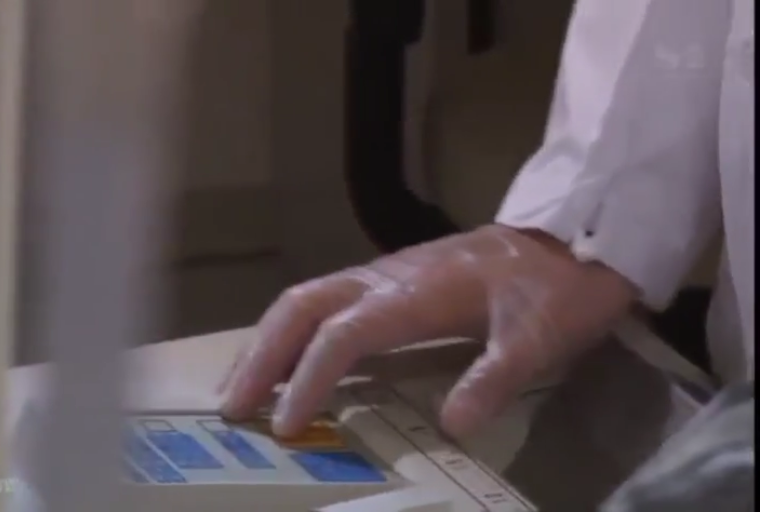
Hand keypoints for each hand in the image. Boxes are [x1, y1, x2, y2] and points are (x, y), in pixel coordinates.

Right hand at [218, 224, 637, 437]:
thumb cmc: (556, 289)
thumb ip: (495, 378)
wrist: (572, 236)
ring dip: (267, 342)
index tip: (283, 423)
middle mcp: (386, 278)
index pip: (343, 333)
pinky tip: (287, 364)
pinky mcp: (390, 282)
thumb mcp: (539, 338)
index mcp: (415, 292)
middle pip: (302, 306)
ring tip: (239, 387)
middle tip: (230, 405)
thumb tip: (451, 427)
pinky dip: (292, 334)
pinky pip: (324, 303)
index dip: (308, 377)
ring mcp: (384, 276)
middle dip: (261, 355)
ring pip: (305, 299)